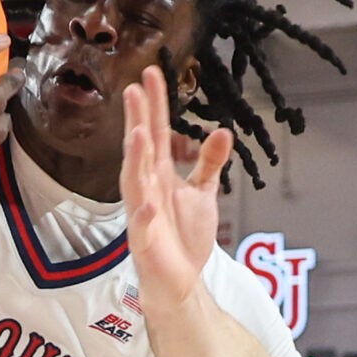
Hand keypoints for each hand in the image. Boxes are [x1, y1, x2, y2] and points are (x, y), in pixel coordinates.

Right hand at [120, 65, 227, 313]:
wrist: (179, 282)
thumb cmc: (184, 238)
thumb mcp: (202, 194)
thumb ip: (209, 163)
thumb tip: (222, 131)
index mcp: (160, 175)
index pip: (156, 133)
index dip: (155, 105)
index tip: (152, 74)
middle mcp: (147, 190)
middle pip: (140, 151)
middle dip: (137, 121)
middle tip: (134, 90)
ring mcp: (142, 216)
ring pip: (134, 184)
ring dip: (135, 160)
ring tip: (137, 135)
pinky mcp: (145, 245)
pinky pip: (142, 229)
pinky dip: (144, 217)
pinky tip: (149, 204)